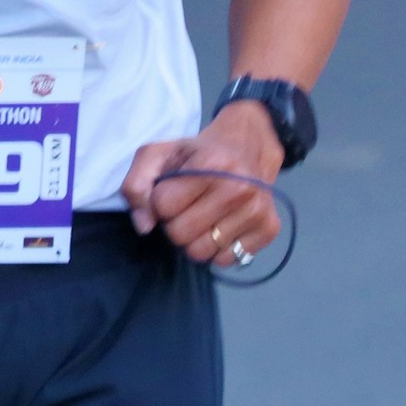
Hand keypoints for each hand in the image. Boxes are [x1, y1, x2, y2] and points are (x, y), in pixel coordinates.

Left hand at [122, 99, 283, 268]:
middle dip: (175, 223)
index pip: (162, 207)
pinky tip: (223, 225)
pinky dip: (219, 249)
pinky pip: (226, 261)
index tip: (172, 191)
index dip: (160, 202)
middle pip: (180, 235)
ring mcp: (257, 209)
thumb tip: (144, 225)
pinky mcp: (269, 228)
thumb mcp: (160, 153)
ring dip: (195, 239)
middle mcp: (238, 187)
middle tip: (188, 205)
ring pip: (201, 252)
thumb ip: (137, 184)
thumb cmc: (199, 152)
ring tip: (204, 216)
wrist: (249, 145)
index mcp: (211, 164)